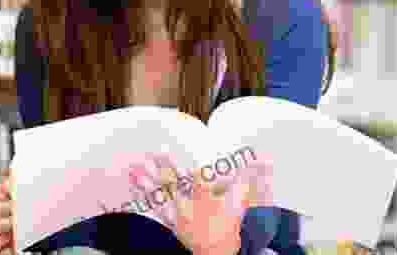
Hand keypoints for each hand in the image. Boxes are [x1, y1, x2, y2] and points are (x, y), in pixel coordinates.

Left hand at [128, 150, 273, 254]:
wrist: (216, 252)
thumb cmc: (228, 225)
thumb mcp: (241, 200)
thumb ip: (250, 176)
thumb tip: (264, 158)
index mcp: (206, 199)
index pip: (194, 179)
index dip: (183, 167)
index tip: (170, 152)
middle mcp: (189, 206)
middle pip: (172, 185)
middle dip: (160, 170)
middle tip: (149, 155)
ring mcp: (176, 214)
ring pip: (159, 195)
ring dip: (146, 182)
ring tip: (134, 170)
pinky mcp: (169, 221)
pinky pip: (152, 208)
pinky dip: (141, 197)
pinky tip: (132, 187)